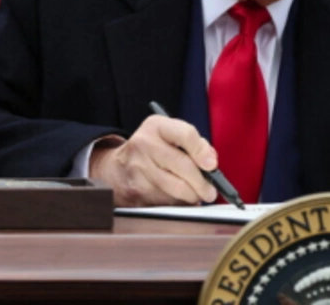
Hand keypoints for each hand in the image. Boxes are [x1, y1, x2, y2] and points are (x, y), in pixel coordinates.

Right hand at [88, 115, 218, 206]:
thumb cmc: (153, 150)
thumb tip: (212, 163)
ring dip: (191, 196)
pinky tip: (176, 198)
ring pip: (176, 188)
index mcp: (156, 126)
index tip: (212, 166)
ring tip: (195, 195)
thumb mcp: (169, 136)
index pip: (186, 135)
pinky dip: (176, 203)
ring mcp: (138, 168)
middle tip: (211, 192)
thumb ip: (195, 144)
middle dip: (202, 183)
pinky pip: (165, 201)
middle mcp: (145, 144)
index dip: (202, 151)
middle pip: (183, 166)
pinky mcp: (136, 191)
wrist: (117, 168)